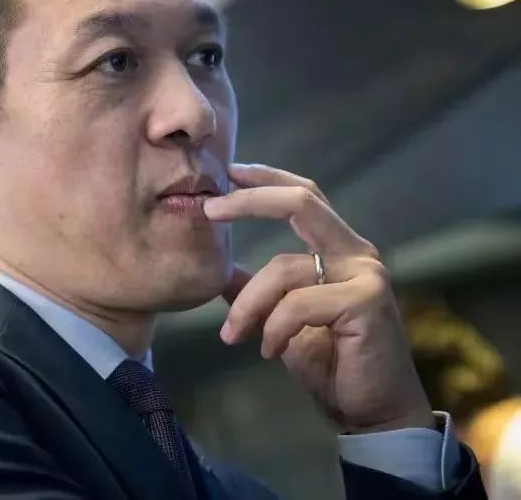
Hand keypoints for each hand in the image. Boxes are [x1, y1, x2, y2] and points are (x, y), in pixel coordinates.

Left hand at [203, 163, 434, 433]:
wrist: (373, 411)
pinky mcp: (367, 302)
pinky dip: (274, 327)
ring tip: (233, 335)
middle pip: (301, 202)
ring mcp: (366, 275)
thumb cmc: (331, 364)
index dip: (266, 178)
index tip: (228, 171)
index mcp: (339, 249)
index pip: (304, 196)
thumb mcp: (281, 321)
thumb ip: (258, 291)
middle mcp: (356, 253)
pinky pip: (299, 303)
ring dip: (248, 304)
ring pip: (284, 267)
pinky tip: (269, 351)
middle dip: (250, 201)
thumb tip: (221, 272)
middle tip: (209, 209)